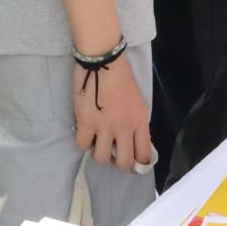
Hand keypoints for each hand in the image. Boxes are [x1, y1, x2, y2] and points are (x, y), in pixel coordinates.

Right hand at [74, 55, 151, 170]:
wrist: (104, 60)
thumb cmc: (122, 78)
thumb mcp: (137, 103)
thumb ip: (136, 123)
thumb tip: (129, 141)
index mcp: (140, 121)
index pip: (143, 155)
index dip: (138, 165)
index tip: (132, 163)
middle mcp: (125, 127)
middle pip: (124, 162)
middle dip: (118, 162)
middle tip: (113, 152)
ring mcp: (105, 126)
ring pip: (102, 158)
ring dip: (99, 153)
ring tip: (98, 142)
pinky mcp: (86, 122)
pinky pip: (82, 145)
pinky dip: (83, 142)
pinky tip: (86, 132)